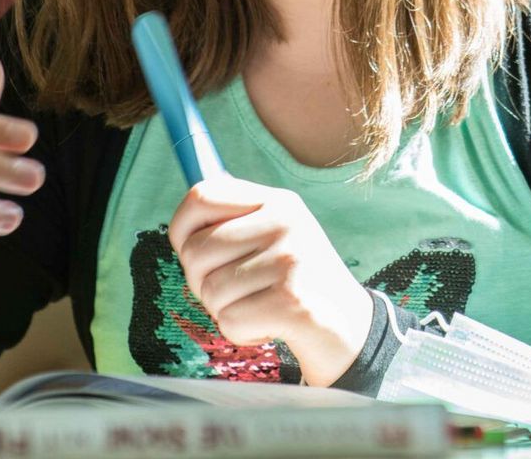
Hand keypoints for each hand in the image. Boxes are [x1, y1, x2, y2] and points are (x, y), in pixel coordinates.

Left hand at [169, 173, 372, 388]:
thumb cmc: (297, 283)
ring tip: (258, 307)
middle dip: (201, 283)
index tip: (192, 253)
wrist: (349, 328)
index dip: (182, 229)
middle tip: (235, 292)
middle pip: (196, 251)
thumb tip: (183, 228)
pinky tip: (268, 327)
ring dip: (224, 312)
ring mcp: (290, 260)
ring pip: (209, 291)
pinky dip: (241, 334)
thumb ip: (235, 225)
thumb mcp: (276, 238)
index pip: (201, 196)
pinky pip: (229, 320)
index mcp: (277, 201)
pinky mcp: (292, 302)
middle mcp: (285, 222)